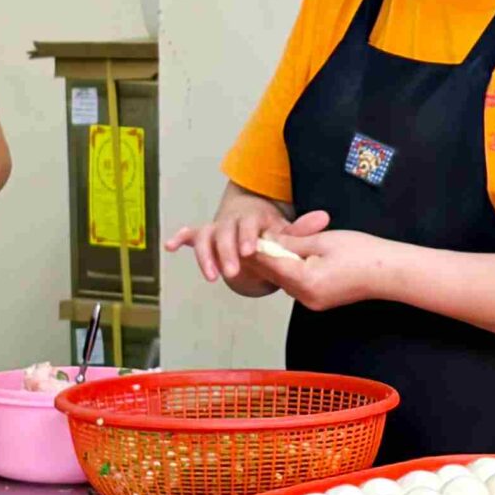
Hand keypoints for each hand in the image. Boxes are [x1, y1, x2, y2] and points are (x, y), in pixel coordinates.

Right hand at [164, 190, 304, 298]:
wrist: (252, 224)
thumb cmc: (271, 232)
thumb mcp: (286, 231)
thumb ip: (302, 229)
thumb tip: (324, 218)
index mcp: (254, 218)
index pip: (250, 226)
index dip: (248, 237)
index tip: (250, 251)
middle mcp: (231, 221)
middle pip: (225, 234)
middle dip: (226, 253)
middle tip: (231, 273)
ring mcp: (216, 227)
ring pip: (205, 238)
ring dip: (206, 256)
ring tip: (212, 277)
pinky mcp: (204, 235)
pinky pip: (190, 235)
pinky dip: (179, 238)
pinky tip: (170, 246)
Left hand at [248, 218, 391, 312]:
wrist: (390, 272)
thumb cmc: (362, 252)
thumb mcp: (323, 241)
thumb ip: (292, 243)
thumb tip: (269, 241)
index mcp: (304, 281)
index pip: (270, 263)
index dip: (255, 248)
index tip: (244, 236)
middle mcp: (305, 297)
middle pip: (274, 275)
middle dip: (262, 257)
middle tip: (248, 239)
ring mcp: (313, 302)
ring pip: (285, 280)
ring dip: (277, 264)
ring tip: (267, 245)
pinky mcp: (321, 302)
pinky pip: (298, 285)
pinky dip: (291, 271)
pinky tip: (288, 258)